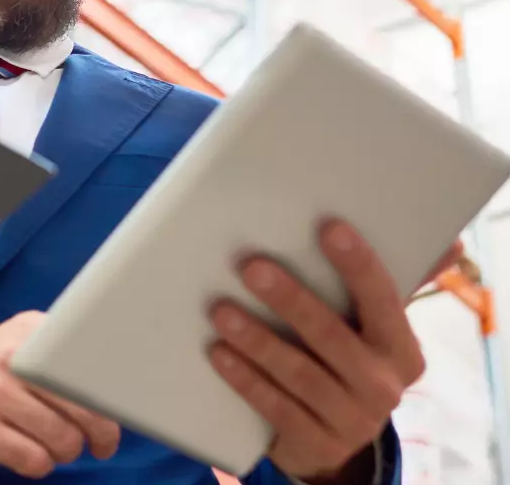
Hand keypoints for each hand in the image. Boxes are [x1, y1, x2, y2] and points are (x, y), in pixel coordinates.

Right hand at [0, 312, 120, 476]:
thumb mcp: (18, 347)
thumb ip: (59, 357)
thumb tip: (114, 386)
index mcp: (30, 331)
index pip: (90, 364)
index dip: (109, 395)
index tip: (113, 410)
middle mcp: (12, 356)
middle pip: (84, 407)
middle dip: (99, 435)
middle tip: (99, 444)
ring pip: (62, 439)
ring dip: (64, 452)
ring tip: (53, 446)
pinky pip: (34, 460)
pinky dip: (39, 464)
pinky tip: (28, 454)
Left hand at [209, 221, 452, 482]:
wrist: (332, 436)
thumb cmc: (347, 361)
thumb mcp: (372, 331)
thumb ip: (389, 287)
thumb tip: (451, 244)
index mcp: (402, 351)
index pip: (384, 301)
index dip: (358, 265)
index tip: (328, 228)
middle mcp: (383, 387)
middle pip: (332, 337)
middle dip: (291, 300)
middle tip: (251, 267)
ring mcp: (351, 420)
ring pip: (299, 374)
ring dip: (258, 340)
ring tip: (221, 310)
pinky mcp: (317, 443)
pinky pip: (277, 408)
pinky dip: (246, 379)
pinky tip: (219, 353)